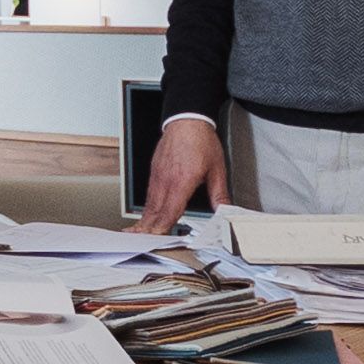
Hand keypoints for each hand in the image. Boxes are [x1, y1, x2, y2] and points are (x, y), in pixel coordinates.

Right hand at [137, 119, 226, 233]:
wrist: (187, 119)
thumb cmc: (201, 141)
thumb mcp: (217, 169)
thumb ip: (219, 194)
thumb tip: (225, 211)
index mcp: (182, 181)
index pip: (170, 211)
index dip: (163, 227)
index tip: (157, 238)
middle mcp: (166, 180)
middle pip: (155, 211)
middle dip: (147, 229)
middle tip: (139, 243)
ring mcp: (158, 176)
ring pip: (149, 204)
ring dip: (144, 220)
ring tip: (137, 234)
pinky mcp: (155, 172)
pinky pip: (149, 194)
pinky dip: (147, 208)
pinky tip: (147, 215)